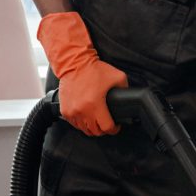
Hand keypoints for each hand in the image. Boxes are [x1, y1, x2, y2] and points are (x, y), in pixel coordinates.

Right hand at [36, 12, 125, 135]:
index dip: (114, 129)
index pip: (107, 128)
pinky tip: (86, 116)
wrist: (74, 63)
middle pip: (95, 131)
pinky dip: (81, 123)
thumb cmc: (93, 70)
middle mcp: (82, 111)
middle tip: (107, 123)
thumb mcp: (117, 77)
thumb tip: (130, 97)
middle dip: (103, 129)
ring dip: (92, 127)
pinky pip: (74, 124)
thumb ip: (125, 89)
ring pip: (84, 129)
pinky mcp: (65, 110)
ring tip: (96, 120)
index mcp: (95, 105)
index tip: (116, 126)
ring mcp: (72, 112)